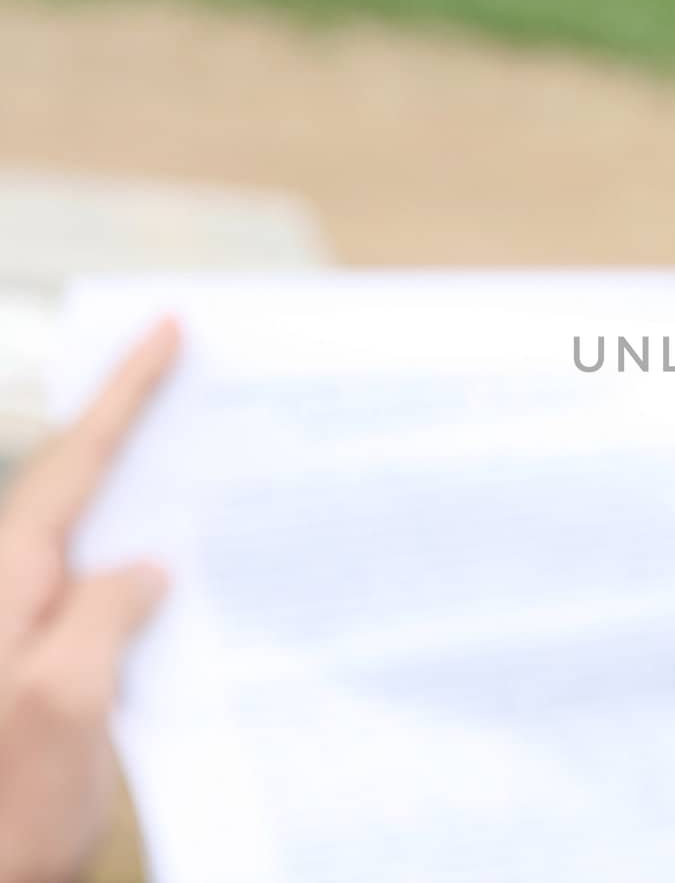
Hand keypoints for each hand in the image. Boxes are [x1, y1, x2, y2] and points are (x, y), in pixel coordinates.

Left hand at [0, 320, 177, 882]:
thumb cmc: (4, 810)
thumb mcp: (67, 704)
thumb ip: (103, 615)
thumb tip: (145, 567)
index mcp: (6, 584)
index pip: (71, 464)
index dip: (122, 395)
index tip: (162, 331)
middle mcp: (7, 596)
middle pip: (70, 482)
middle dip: (124, 419)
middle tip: (180, 365)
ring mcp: (21, 634)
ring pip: (83, 532)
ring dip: (135, 483)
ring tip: (189, 441)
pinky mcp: (40, 671)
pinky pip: (91, 586)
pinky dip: (136, 552)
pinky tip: (174, 559)